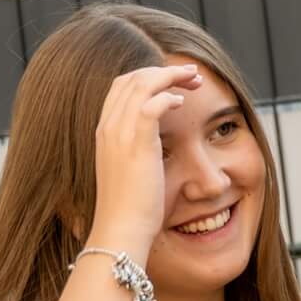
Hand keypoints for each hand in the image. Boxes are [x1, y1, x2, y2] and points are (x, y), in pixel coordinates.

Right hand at [85, 65, 201, 256]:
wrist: (120, 230)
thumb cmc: (129, 208)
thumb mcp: (128, 172)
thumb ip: (136, 152)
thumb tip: (153, 146)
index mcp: (105, 132)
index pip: (121, 87)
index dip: (149, 76)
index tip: (175, 80)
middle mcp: (108, 128)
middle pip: (132, 78)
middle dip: (164, 69)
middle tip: (192, 73)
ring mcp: (119, 134)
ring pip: (142, 84)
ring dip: (172, 76)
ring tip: (195, 79)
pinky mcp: (136, 144)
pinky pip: (151, 105)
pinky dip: (168, 96)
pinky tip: (182, 104)